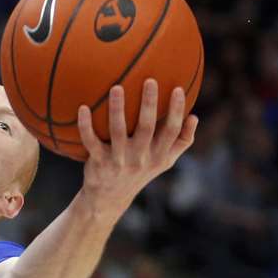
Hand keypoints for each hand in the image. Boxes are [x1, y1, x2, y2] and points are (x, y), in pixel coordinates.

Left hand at [78, 80, 198, 212]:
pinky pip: (91, 141)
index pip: (171, 131)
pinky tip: (82, 107)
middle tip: (150, 80)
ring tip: (116, 87)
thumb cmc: (140, 171)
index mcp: (158, 155)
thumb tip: (194, 116)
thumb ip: (181, 141)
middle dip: (149, 104)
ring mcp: (118, 160)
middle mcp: (140, 158)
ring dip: (117, 109)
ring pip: (117, 131)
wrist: (109, 197)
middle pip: (146, 127)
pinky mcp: (98, 162)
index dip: (175, 111)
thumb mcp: (164, 162)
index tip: (177, 88)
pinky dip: (85, 125)